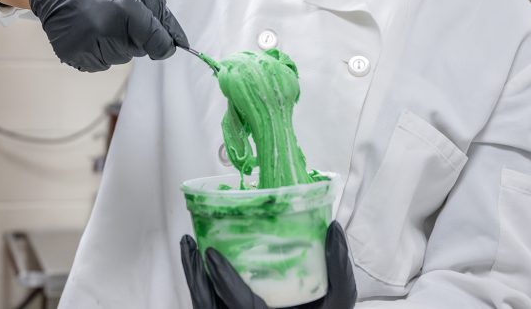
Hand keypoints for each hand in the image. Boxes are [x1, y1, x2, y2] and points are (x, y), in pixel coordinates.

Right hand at [28, 0, 188, 71]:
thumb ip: (159, 8)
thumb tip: (177, 39)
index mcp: (124, 8)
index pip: (157, 42)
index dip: (165, 45)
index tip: (165, 42)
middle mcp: (106, 30)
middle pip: (139, 51)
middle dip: (136, 35)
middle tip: (119, 13)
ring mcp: (87, 44)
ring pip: (120, 58)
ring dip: (118, 43)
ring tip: (101, 19)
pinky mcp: (73, 54)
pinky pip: (101, 63)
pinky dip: (101, 50)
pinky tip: (90, 30)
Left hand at [181, 221, 356, 308]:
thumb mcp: (339, 303)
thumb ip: (339, 270)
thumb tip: (333, 229)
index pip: (240, 306)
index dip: (224, 280)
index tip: (211, 253)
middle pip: (210, 306)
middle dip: (196, 276)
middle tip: (191, 244)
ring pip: (207, 306)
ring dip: (196, 278)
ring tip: (190, 248)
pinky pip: (212, 305)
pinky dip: (204, 286)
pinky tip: (201, 264)